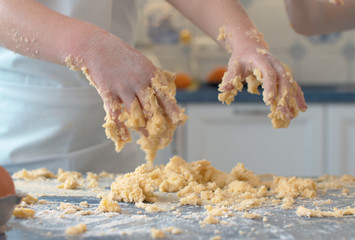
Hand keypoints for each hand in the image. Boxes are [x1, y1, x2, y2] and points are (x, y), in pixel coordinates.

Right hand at [68, 32, 186, 158]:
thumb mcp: (142, 62)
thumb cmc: (122, 55)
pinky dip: (121, 127)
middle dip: (158, 123)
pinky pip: (116, 114)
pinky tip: (125, 137)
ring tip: (148, 137)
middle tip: (163, 134)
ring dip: (142, 128)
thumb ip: (153, 77)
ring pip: (136, 114)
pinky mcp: (108, 92)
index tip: (178, 122)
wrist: (95, 47)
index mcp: (150, 73)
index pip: (164, 95)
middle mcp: (138, 81)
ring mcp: (123, 87)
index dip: (171, 110)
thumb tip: (166, 91)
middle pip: (151, 108)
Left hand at [217, 27, 306, 127]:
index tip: (269, 102)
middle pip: (282, 81)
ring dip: (293, 99)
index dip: (270, 87)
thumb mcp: (234, 66)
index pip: (269, 74)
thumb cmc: (241, 58)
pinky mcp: (284, 74)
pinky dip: (298, 96)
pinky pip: (293, 85)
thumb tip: (224, 89)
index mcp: (261, 61)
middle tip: (283, 113)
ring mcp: (281, 68)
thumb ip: (230, 78)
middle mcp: (275, 64)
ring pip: (290, 84)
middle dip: (284, 98)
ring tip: (293, 115)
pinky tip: (302, 108)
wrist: (250, 47)